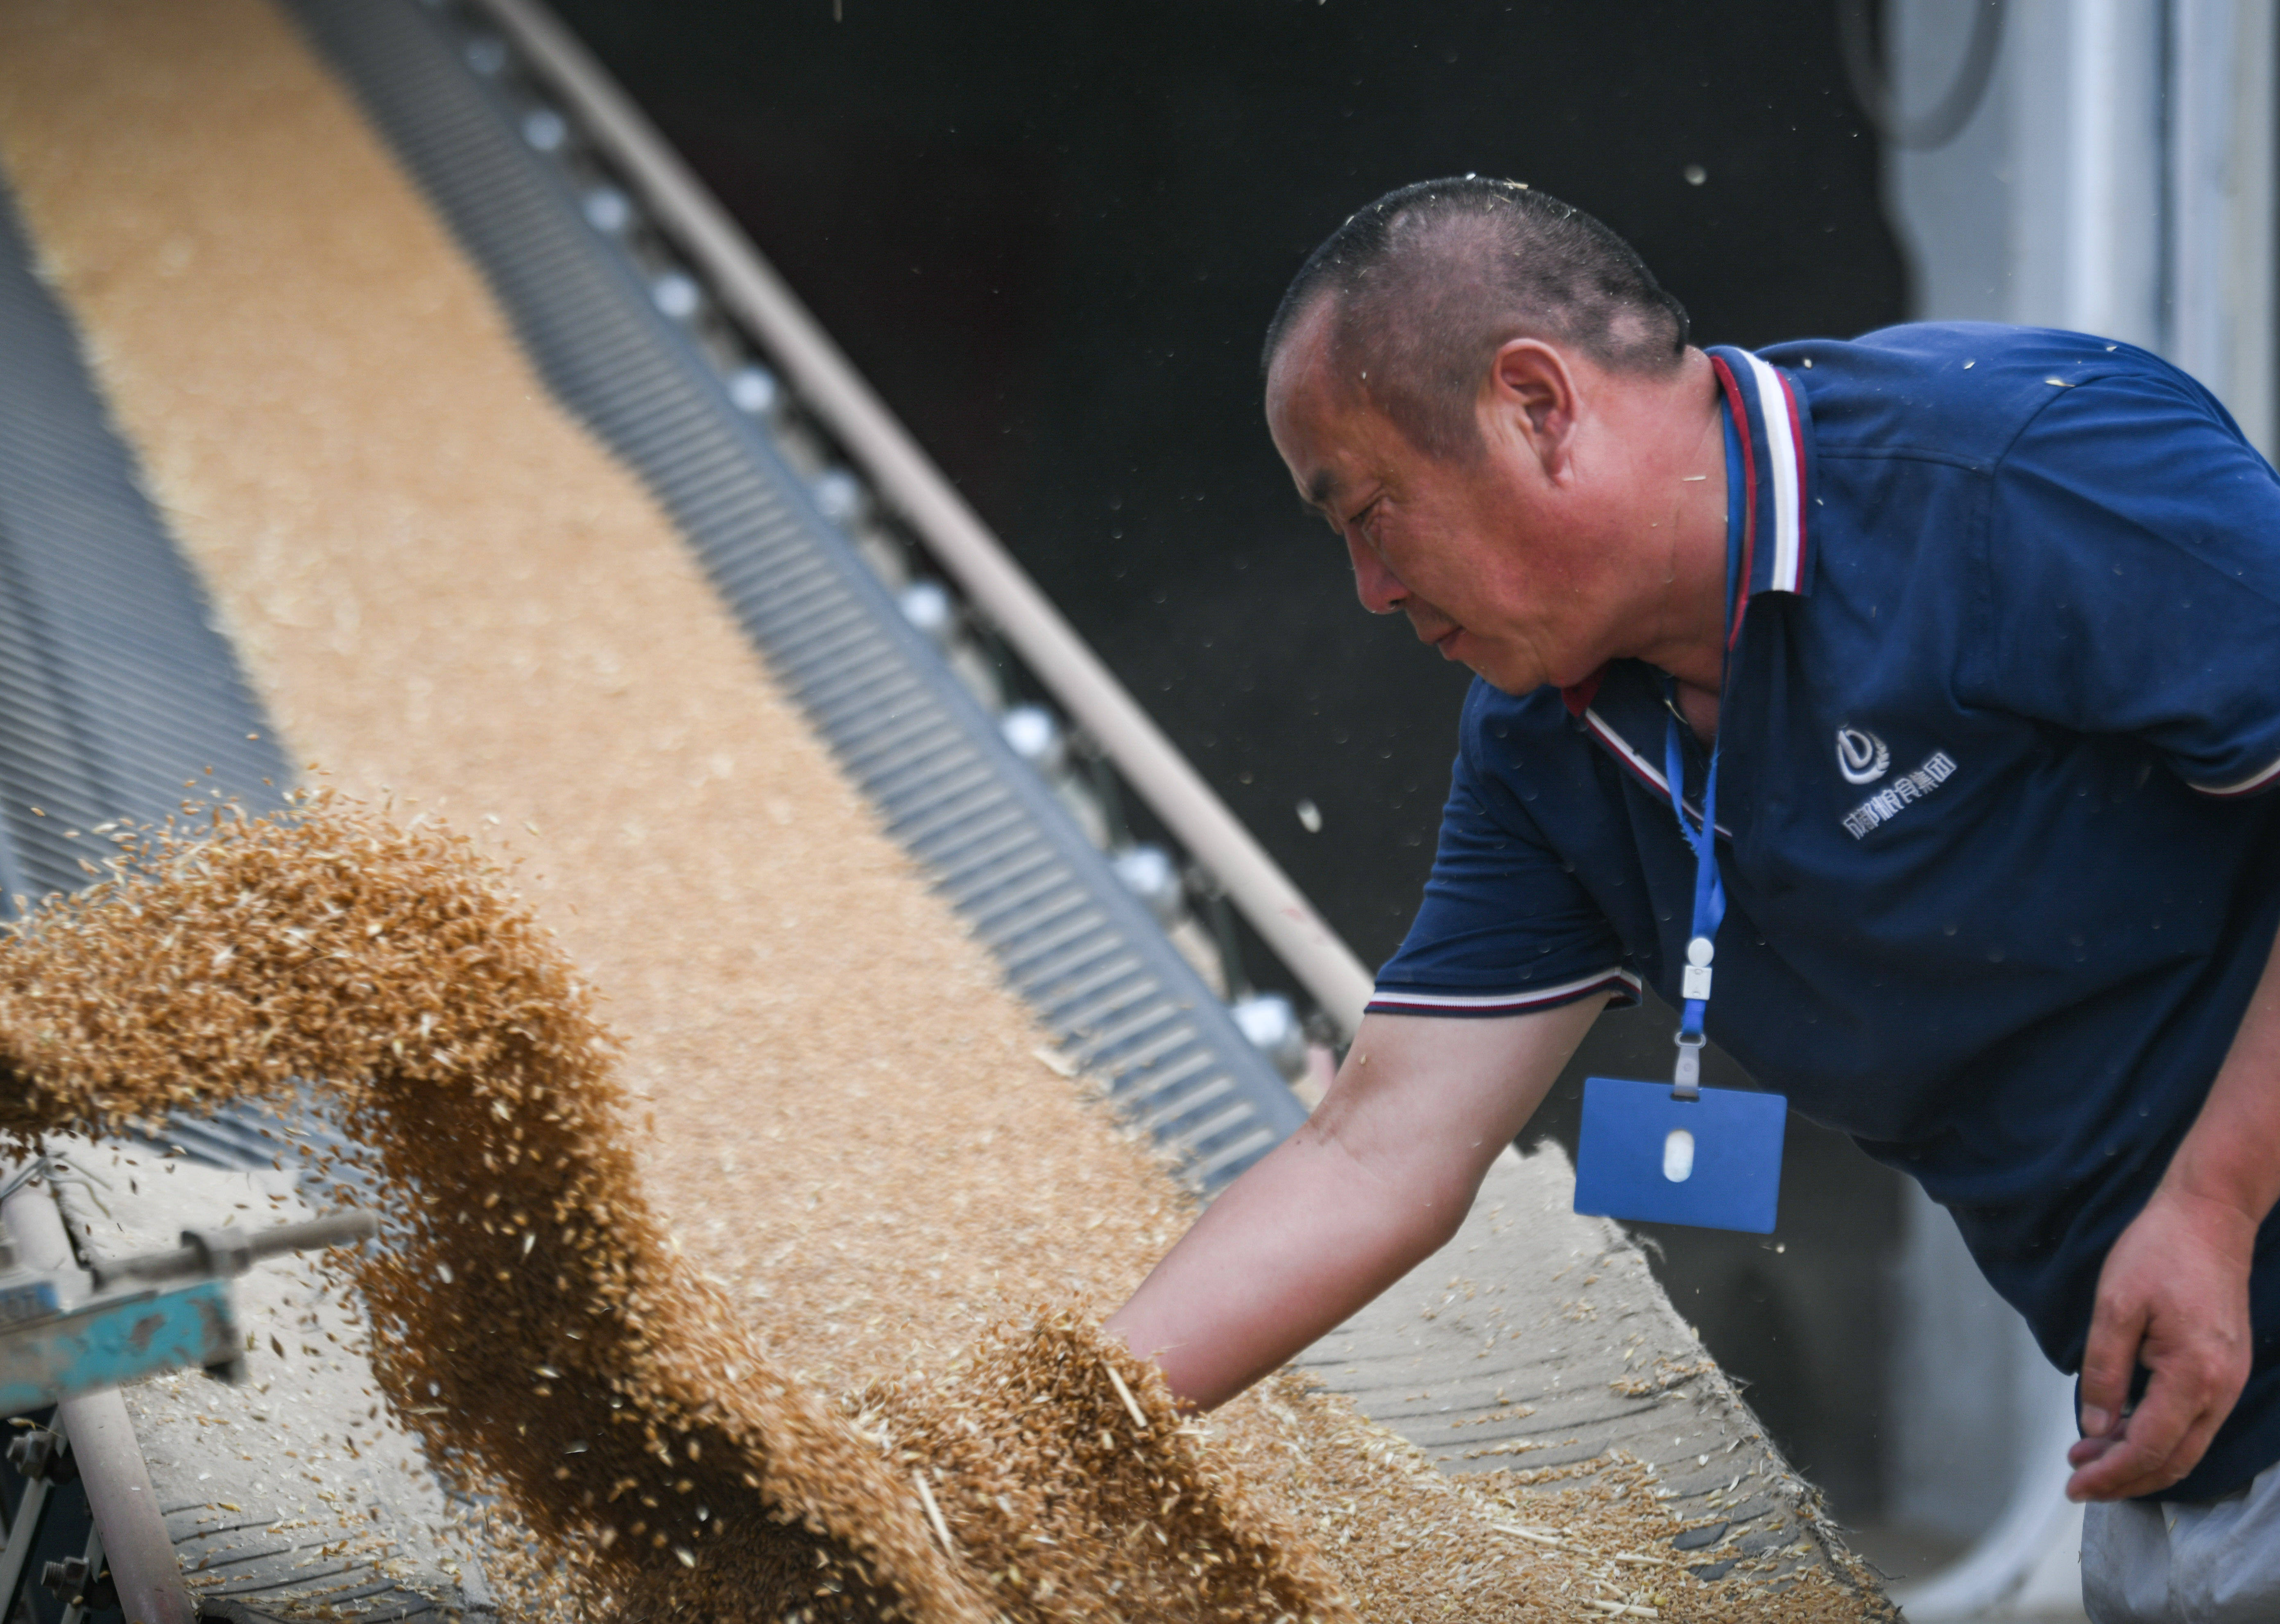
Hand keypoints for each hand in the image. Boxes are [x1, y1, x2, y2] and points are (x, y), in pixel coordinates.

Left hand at [2066, 1188, 2256, 1501]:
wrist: (2209, 1219)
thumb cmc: (2159, 1252)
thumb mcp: (2115, 1306)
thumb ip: (2104, 1370)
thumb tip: (2095, 1426)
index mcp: (2193, 1375)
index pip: (2149, 1448)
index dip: (2110, 1474)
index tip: (2074, 1485)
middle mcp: (2221, 1388)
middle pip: (2173, 1460)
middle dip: (2124, 1479)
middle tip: (2078, 1483)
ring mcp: (2229, 1382)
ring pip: (2186, 1446)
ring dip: (2139, 1460)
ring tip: (2090, 1459)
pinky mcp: (2225, 1371)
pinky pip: (2193, 1422)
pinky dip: (2158, 1436)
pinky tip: (2122, 1429)